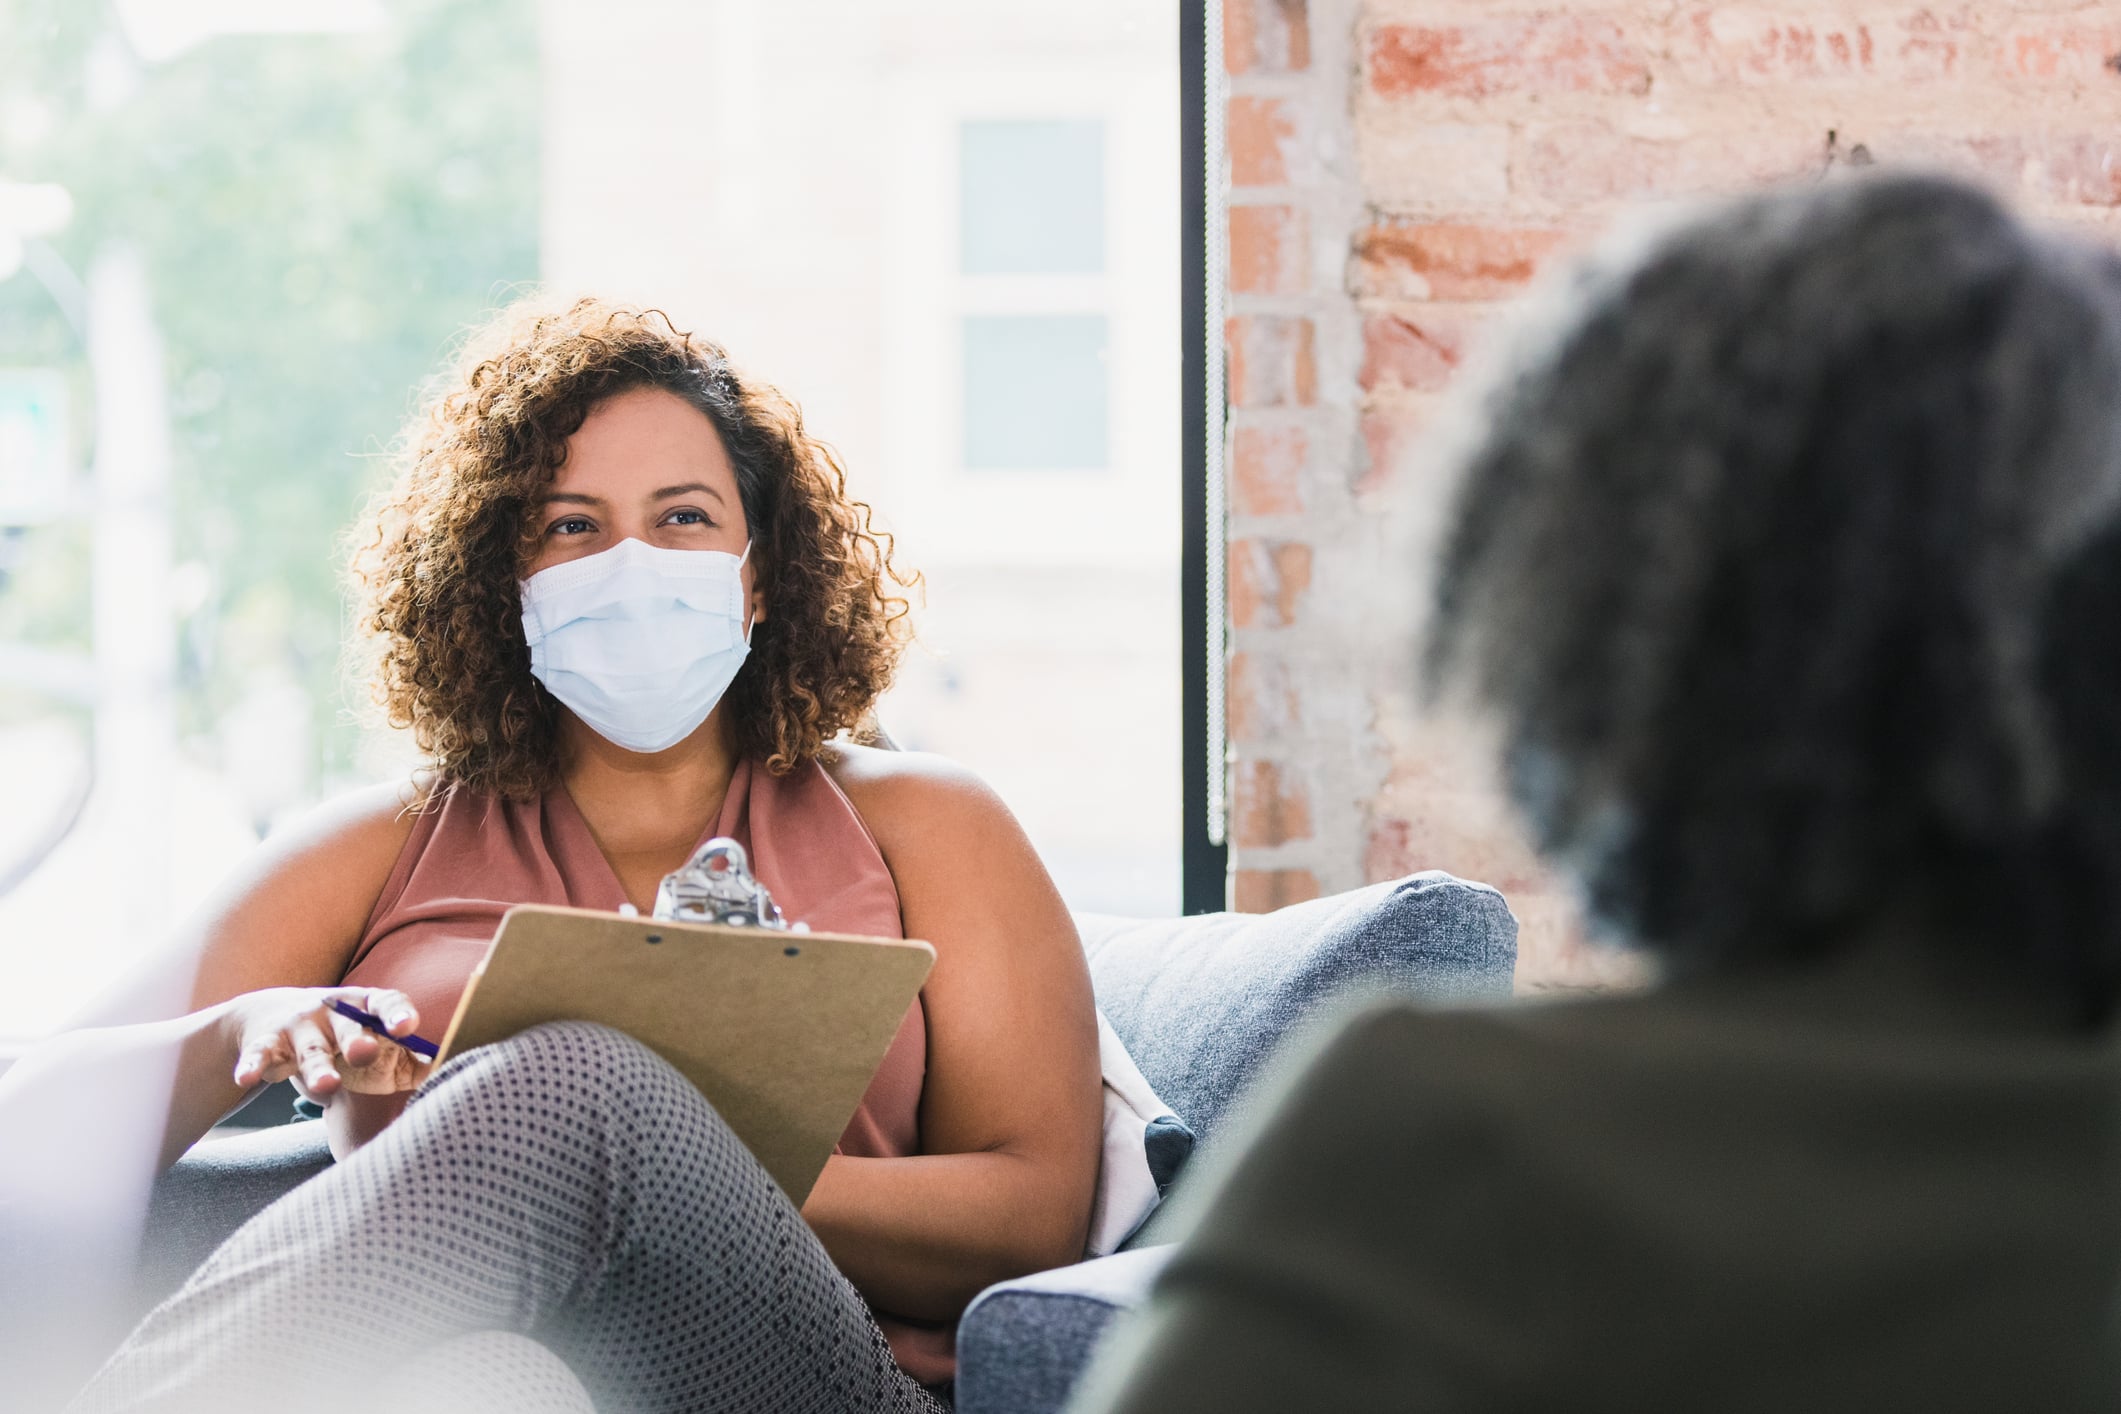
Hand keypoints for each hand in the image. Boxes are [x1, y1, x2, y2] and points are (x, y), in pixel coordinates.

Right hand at [225, 986, 429, 1099]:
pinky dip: (252, 1065)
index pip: (385, 1004)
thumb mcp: (375, 1042)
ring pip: (308, 1048)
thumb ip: (410, 1061)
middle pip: (347, 1027)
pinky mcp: (265, 1043)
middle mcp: (331, 1011)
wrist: (272, 1016)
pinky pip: (259, 1055)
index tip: (408, 1026)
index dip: (397, 1014)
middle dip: (357, 1039)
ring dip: (316, 1066)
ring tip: (327, 1085)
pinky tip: (246, 1078)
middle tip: (367, 1051)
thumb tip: (450, 1073)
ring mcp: (297, 1025)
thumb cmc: (342, 1036)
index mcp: (365, 1007)